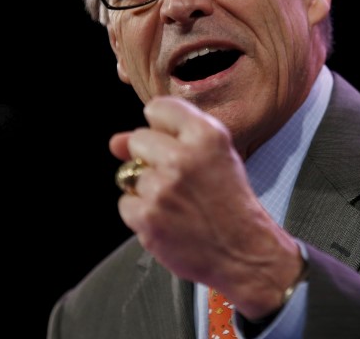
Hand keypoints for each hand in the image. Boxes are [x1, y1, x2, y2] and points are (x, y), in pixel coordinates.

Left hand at [110, 95, 302, 318]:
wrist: (243, 251)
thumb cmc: (231, 203)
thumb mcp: (217, 157)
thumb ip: (169, 138)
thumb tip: (115, 142)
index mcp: (207, 135)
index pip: (158, 107)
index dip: (161, 127)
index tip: (172, 142)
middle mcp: (183, 157)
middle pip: (138, 139)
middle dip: (150, 158)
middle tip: (179, 179)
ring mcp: (162, 187)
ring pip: (130, 174)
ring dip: (148, 189)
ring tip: (178, 204)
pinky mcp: (147, 216)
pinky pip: (126, 203)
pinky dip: (142, 214)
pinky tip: (168, 220)